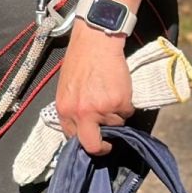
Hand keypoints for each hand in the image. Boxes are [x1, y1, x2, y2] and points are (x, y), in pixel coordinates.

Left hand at [55, 26, 133, 154]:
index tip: (92, 139)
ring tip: (109, 93)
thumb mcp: (67, 90)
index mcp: (64, 110)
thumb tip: (83, 126)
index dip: (85, 140)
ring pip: (116, 124)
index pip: (73, 138)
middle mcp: (81, 113)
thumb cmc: (80, 63)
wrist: (94, 44)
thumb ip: (73, 109)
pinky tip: (118, 88)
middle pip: (92, 146)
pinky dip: (126, 104)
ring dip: (116, 114)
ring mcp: (101, 109)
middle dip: (102, 148)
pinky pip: (127, 112)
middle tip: (108, 144)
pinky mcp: (119, 102)